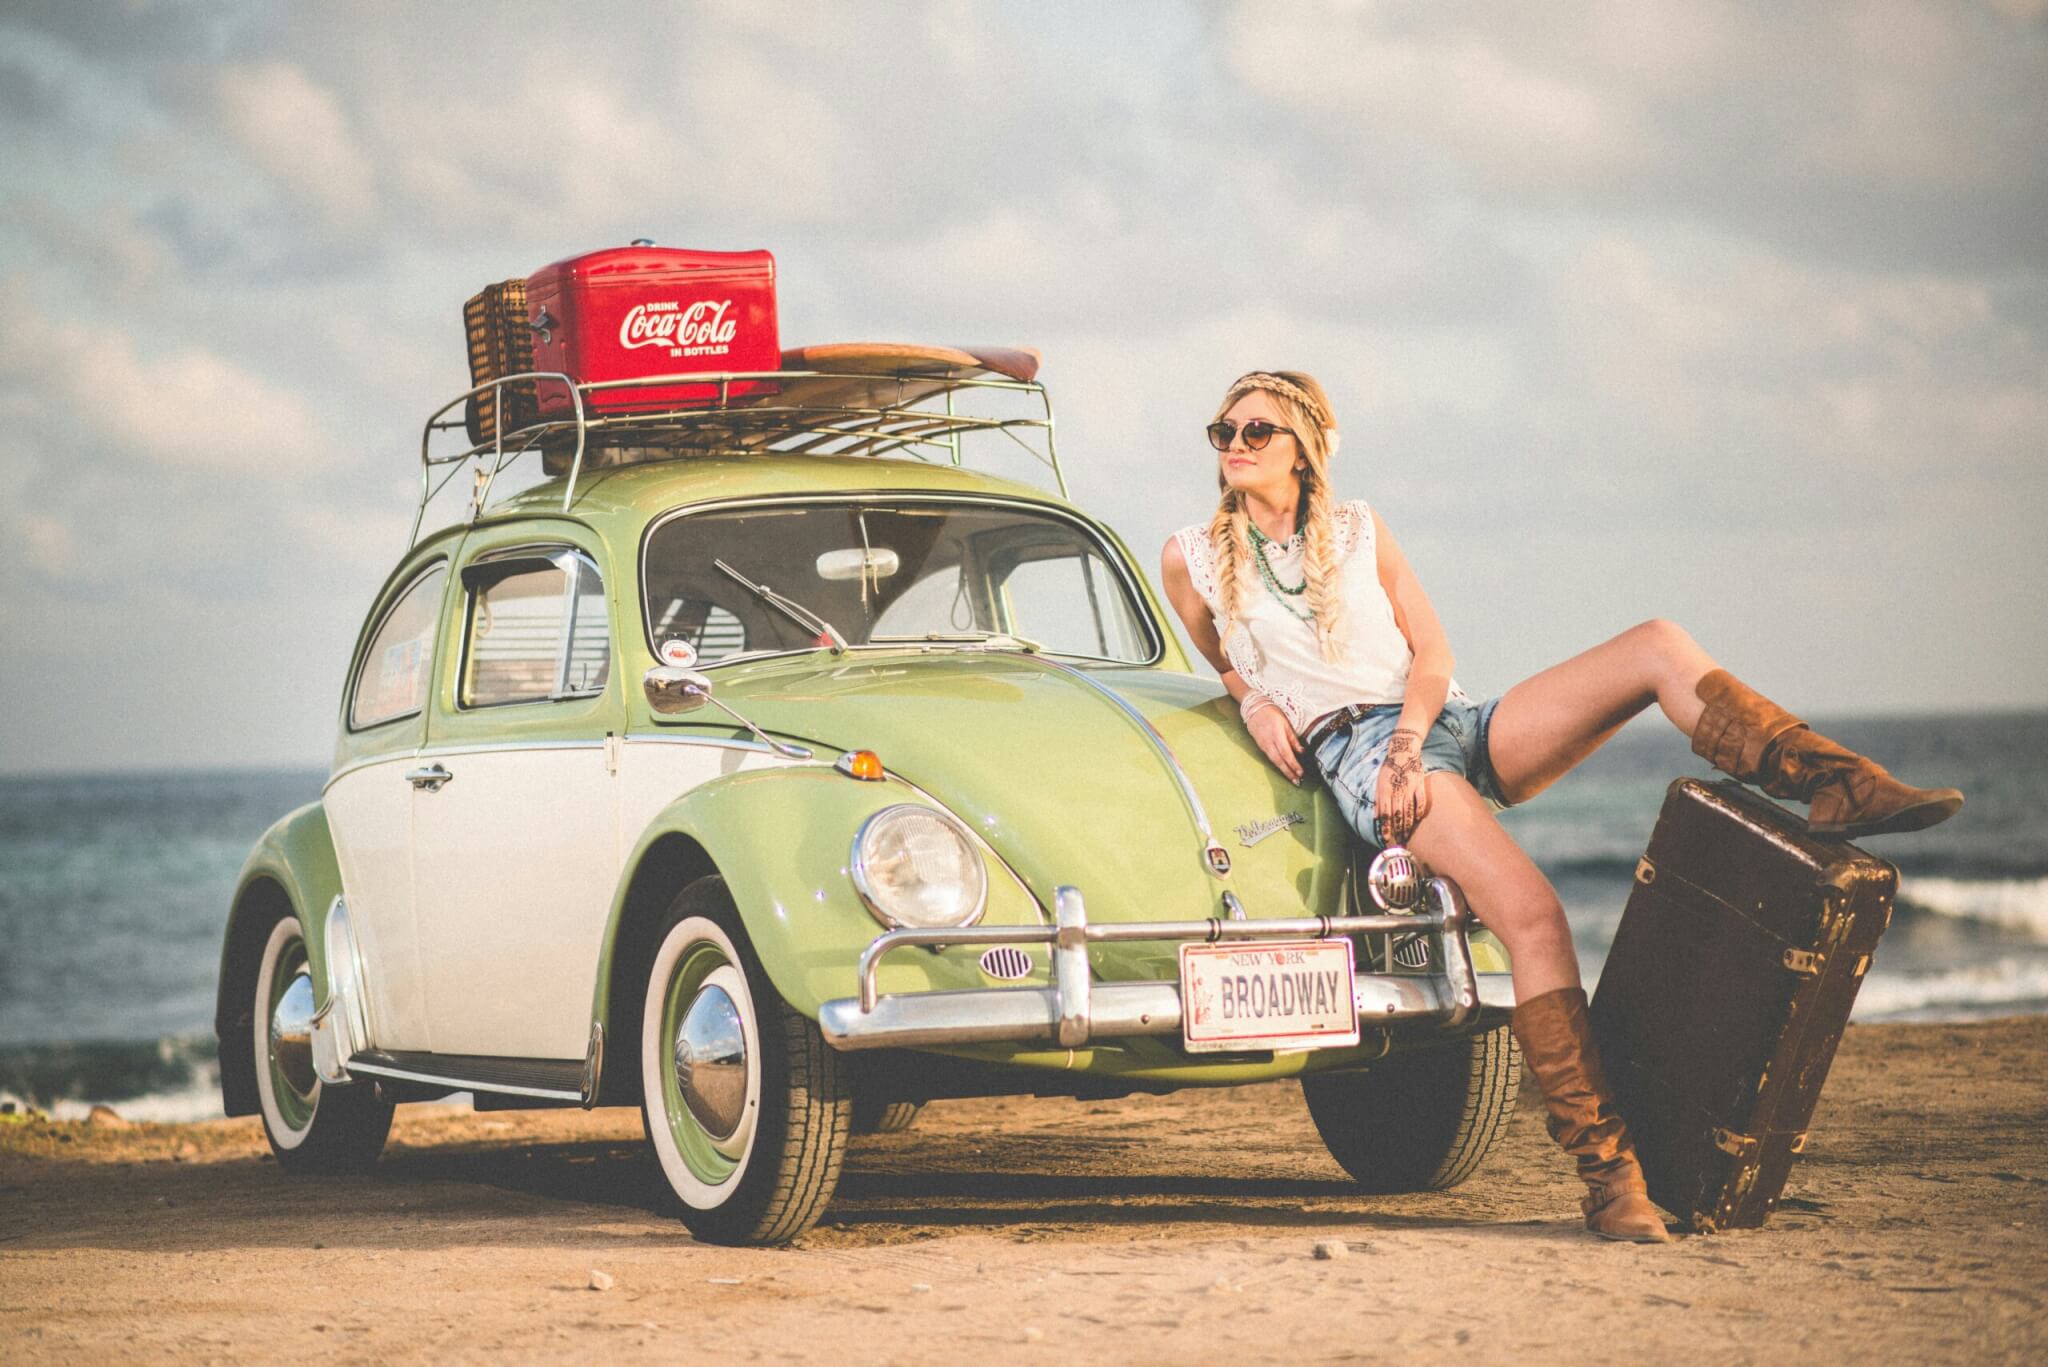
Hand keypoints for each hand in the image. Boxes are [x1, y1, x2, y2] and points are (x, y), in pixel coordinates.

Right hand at [1246, 703, 1304, 783]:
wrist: (1254, 708)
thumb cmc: (1272, 713)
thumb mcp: (1285, 722)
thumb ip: (1292, 738)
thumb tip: (1301, 751)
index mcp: (1277, 734)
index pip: (1286, 753)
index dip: (1293, 765)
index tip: (1300, 773)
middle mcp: (1269, 742)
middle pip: (1279, 761)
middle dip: (1288, 773)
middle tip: (1297, 782)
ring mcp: (1263, 745)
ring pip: (1274, 761)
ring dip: (1283, 771)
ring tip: (1292, 779)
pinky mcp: (1260, 746)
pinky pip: (1270, 758)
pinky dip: (1277, 765)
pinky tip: (1283, 769)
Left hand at [1374, 729, 1430, 844]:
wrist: (1403, 751)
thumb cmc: (1389, 768)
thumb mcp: (1379, 783)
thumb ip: (1378, 800)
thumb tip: (1375, 817)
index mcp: (1385, 791)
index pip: (1385, 814)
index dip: (1386, 828)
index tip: (1386, 839)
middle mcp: (1396, 791)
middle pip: (1397, 815)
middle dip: (1398, 830)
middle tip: (1399, 842)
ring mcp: (1409, 788)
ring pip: (1408, 811)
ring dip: (1408, 825)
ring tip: (1407, 835)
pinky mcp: (1420, 784)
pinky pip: (1421, 801)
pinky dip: (1419, 811)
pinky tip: (1418, 819)